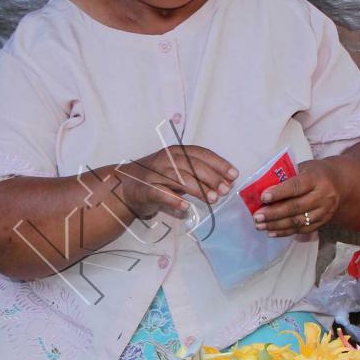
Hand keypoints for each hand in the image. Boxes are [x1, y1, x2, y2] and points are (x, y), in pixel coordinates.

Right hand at [115, 145, 238, 219]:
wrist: (126, 185)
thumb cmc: (158, 178)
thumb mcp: (179, 171)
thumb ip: (199, 174)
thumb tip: (226, 182)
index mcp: (177, 152)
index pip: (201, 154)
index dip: (219, 164)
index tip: (234, 175)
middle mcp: (166, 159)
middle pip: (192, 166)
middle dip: (212, 178)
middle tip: (225, 191)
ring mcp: (154, 174)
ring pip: (179, 178)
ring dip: (198, 189)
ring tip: (213, 199)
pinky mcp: (145, 189)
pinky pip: (160, 193)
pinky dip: (173, 200)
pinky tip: (186, 207)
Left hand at [254, 160, 340, 235]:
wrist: (341, 184)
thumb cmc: (315, 173)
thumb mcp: (303, 168)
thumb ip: (286, 177)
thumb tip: (261, 189)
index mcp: (317, 178)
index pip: (296, 186)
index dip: (279, 192)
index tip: (263, 198)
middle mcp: (323, 196)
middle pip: (296, 207)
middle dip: (274, 213)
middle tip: (257, 216)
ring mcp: (325, 211)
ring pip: (298, 221)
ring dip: (277, 225)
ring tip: (260, 226)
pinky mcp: (323, 222)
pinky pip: (302, 229)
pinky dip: (285, 232)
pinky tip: (271, 232)